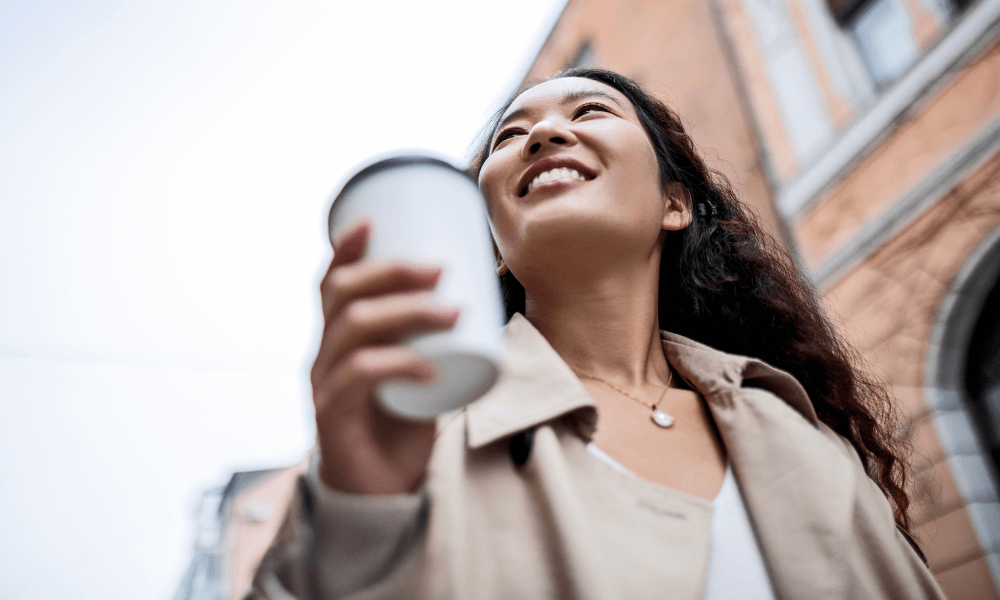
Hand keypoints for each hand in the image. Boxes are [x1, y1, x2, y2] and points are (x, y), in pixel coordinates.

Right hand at [311, 220, 459, 493]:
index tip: (376, 220)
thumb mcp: (420, 373)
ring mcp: (323, 384)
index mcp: (337, 339)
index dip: (346, 249)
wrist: (379, 493)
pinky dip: (399, 362)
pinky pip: (360, 375)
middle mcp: (322, 355)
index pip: (331, 284)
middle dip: (391, 271)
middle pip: (342, 294)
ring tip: (453, 311)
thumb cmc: (399, 427)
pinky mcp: (333, 415)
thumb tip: (477, 305)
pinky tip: (430, 364)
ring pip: (353, 327)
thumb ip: (435, 343)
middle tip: (441, 268)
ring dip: (407, 310)